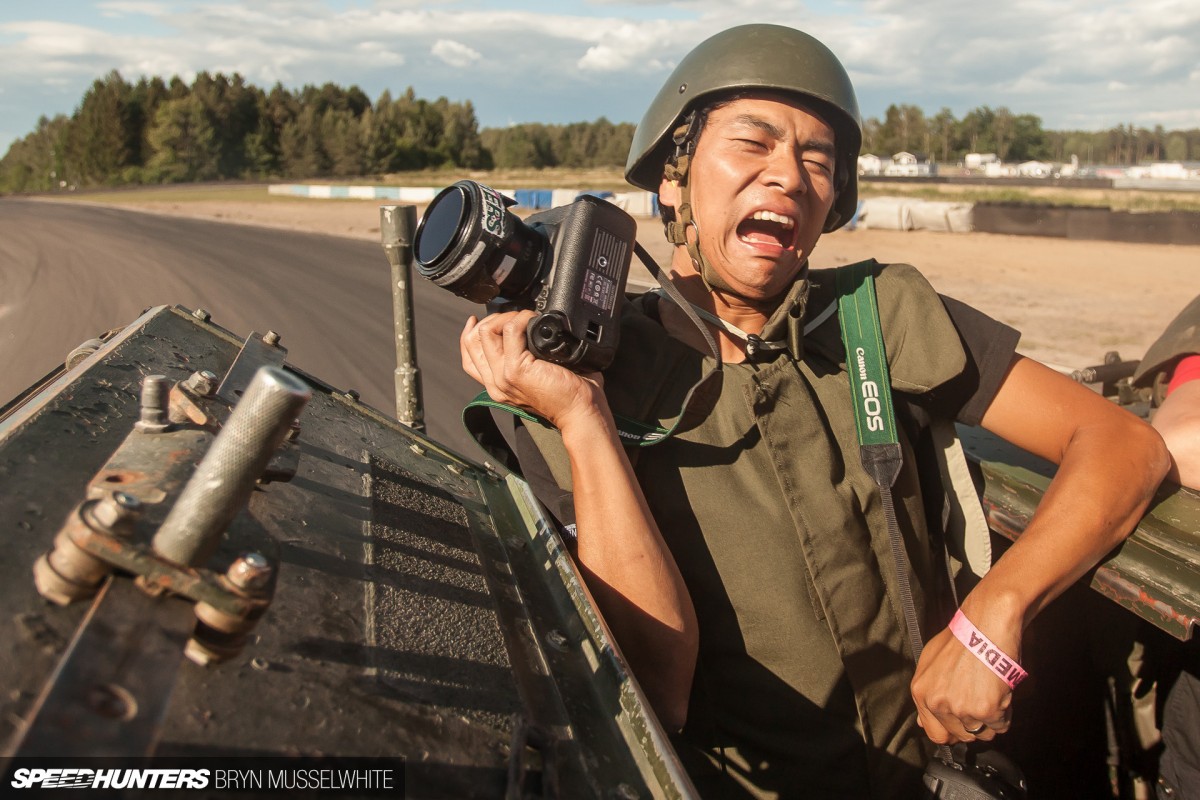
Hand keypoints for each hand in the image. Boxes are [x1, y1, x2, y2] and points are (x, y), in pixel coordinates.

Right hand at [459, 310, 605, 430]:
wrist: (580, 412)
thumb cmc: (569, 394)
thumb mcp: (539, 376)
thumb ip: (525, 359)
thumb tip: (529, 331)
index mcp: (498, 385)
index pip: (470, 357)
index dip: (470, 333)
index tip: (480, 319)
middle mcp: (495, 383)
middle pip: (473, 341)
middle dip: (491, 320)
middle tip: (514, 316)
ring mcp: (503, 376)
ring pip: (486, 333)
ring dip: (505, 318)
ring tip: (524, 318)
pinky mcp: (516, 369)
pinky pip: (510, 331)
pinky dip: (522, 318)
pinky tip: (534, 319)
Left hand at [911, 622, 1015, 743]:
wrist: (986, 625)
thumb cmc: (961, 639)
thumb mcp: (930, 662)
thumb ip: (927, 694)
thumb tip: (923, 723)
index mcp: (921, 692)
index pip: (935, 733)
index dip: (951, 732)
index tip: (962, 726)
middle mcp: (938, 703)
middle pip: (961, 736)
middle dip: (974, 724)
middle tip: (981, 702)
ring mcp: (961, 708)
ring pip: (983, 733)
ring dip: (991, 719)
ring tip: (990, 692)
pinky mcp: (986, 709)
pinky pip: (1001, 726)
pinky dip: (1006, 713)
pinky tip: (1000, 691)